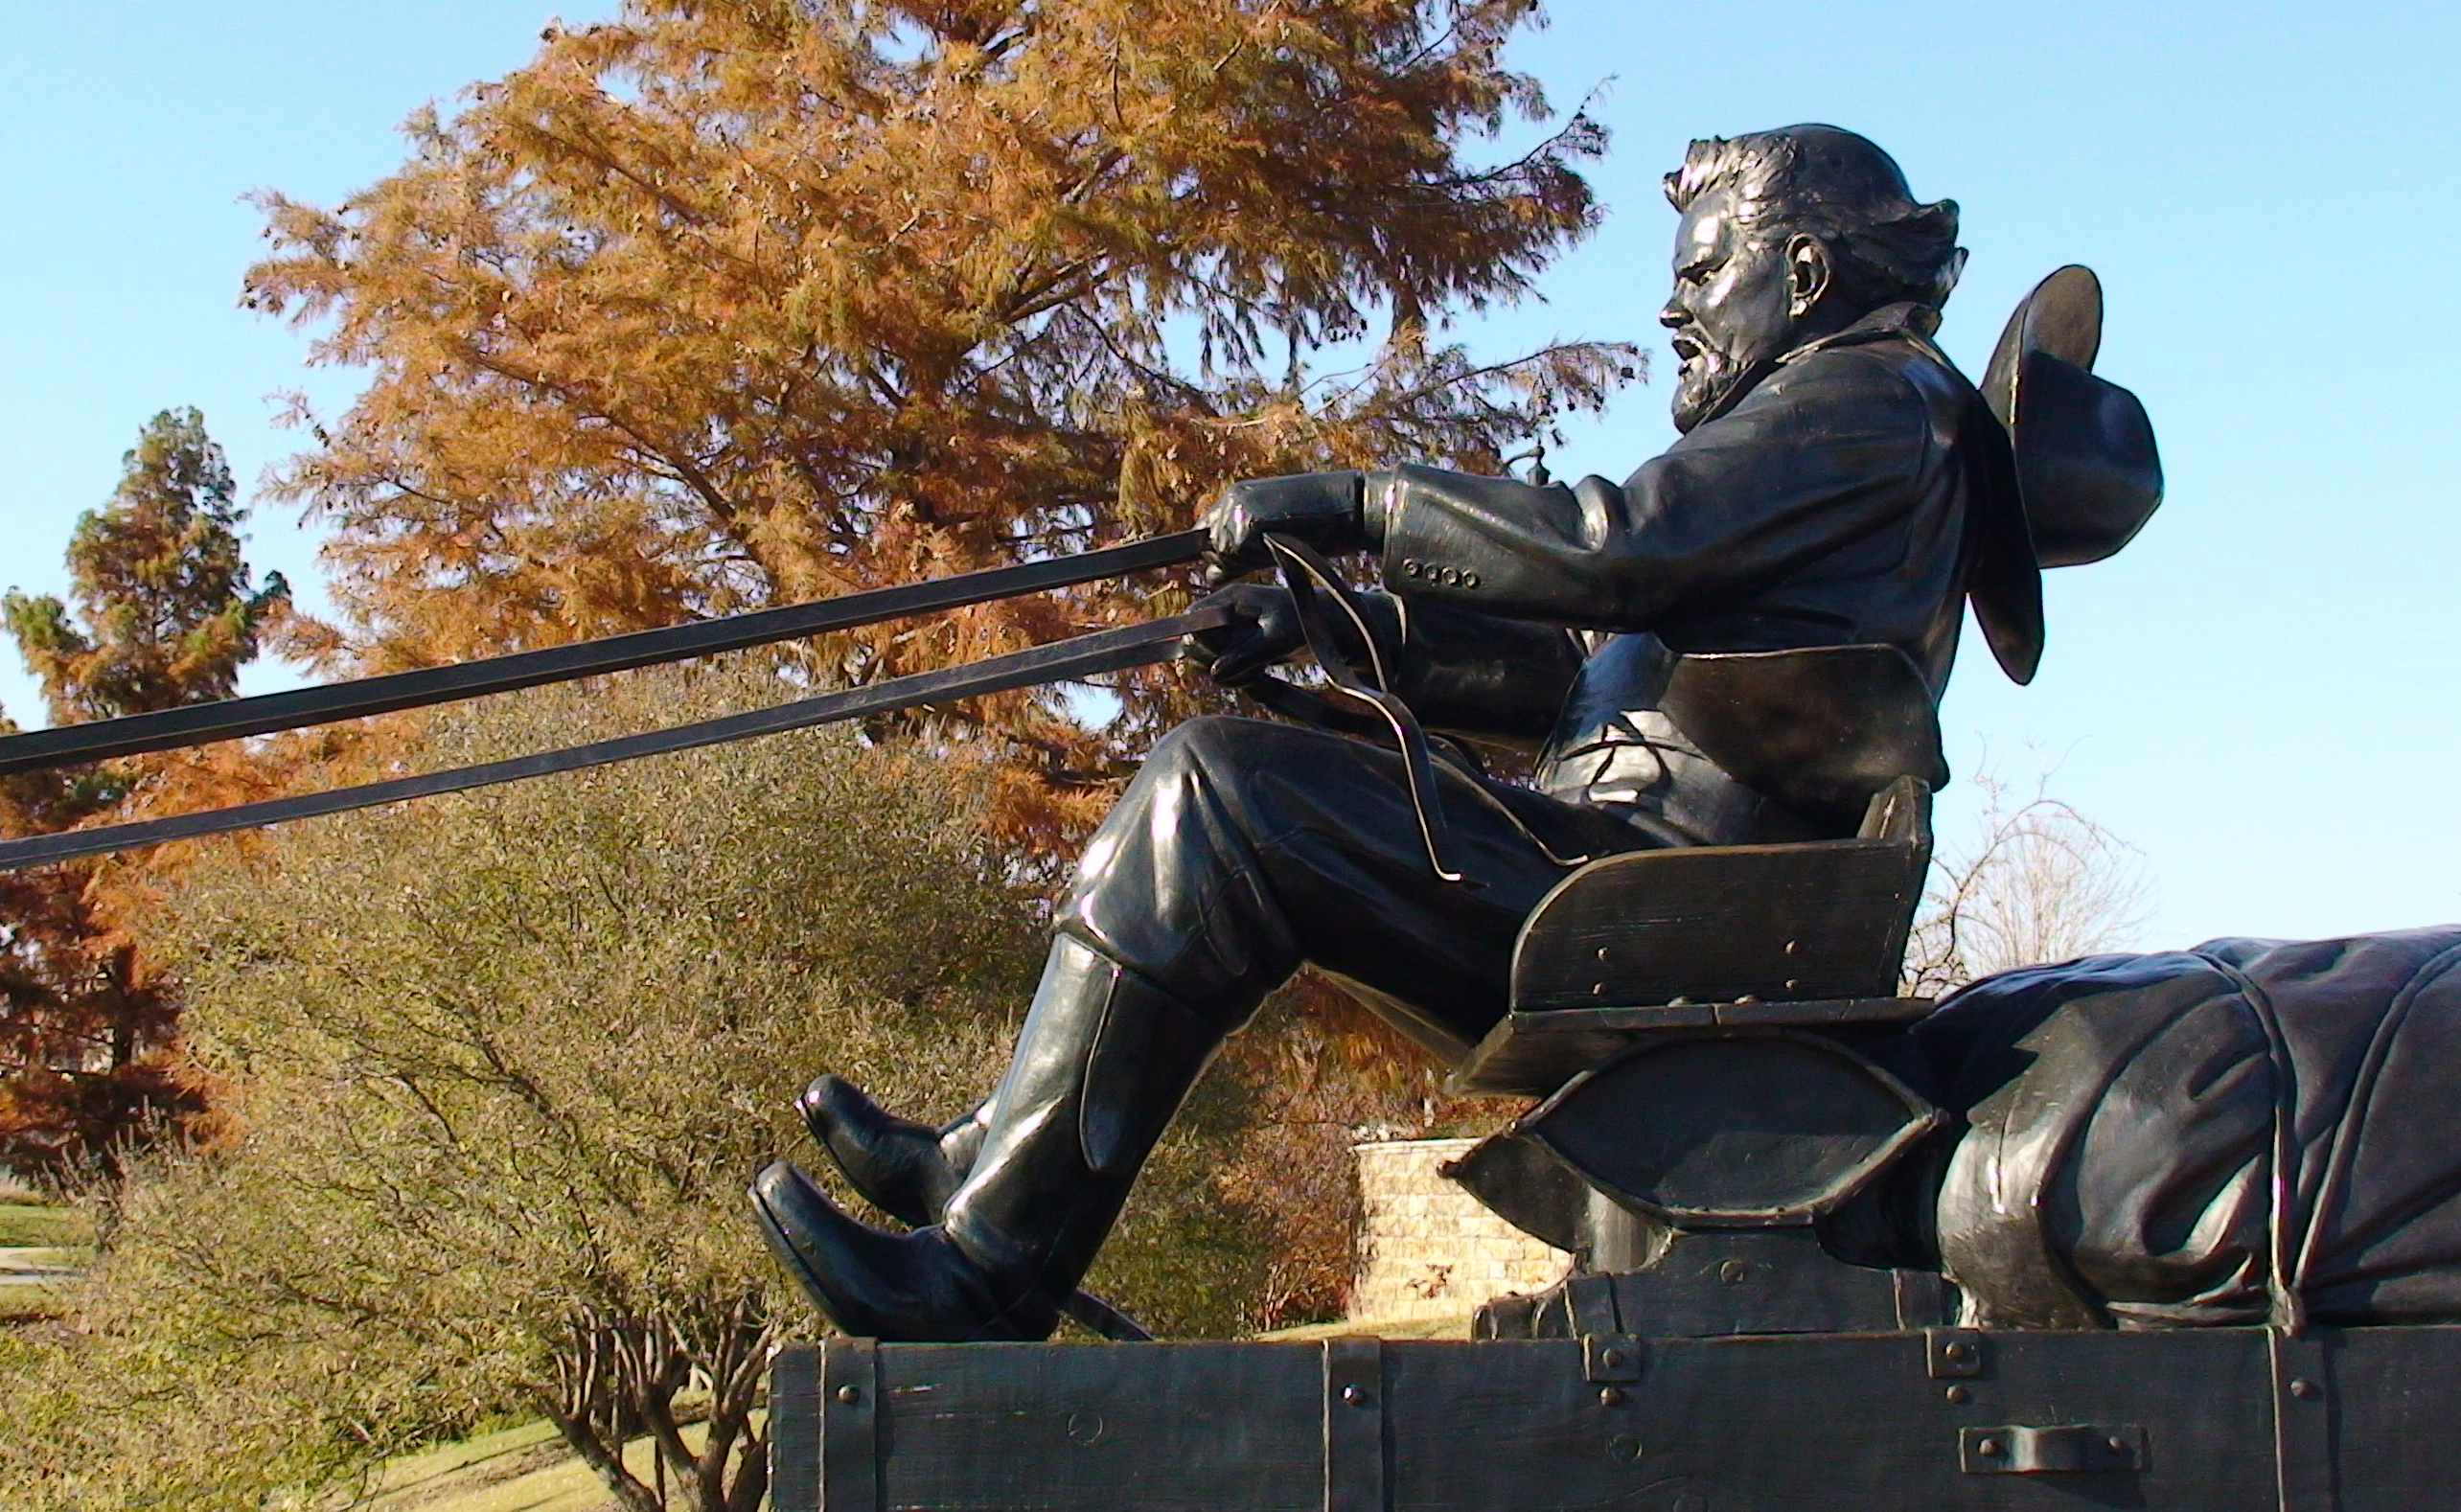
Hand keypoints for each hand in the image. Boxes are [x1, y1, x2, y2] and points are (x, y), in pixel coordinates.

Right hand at [1182, 583, 1306, 685]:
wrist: (1330, 629)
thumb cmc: (1308, 622)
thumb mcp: (1280, 637)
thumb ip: (1248, 654)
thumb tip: (1215, 674)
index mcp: (1231, 599)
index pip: (1193, 618)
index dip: (1201, 640)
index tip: (1223, 654)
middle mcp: (1226, 615)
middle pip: (1194, 644)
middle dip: (1213, 662)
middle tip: (1244, 669)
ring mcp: (1231, 634)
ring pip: (1207, 662)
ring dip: (1228, 674)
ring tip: (1256, 674)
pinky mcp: (1239, 651)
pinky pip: (1224, 672)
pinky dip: (1238, 679)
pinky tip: (1259, 677)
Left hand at [1201, 471, 1366, 580]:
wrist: (1349, 508)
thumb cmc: (1321, 522)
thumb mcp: (1274, 531)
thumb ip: (1241, 549)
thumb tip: (1210, 576)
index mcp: (1238, 495)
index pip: (1209, 531)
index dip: (1225, 552)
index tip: (1247, 558)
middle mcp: (1233, 500)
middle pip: (1211, 544)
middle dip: (1231, 558)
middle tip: (1265, 552)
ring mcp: (1238, 511)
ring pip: (1221, 553)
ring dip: (1242, 561)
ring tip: (1274, 547)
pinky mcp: (1248, 524)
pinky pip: (1234, 557)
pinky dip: (1250, 561)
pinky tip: (1275, 548)